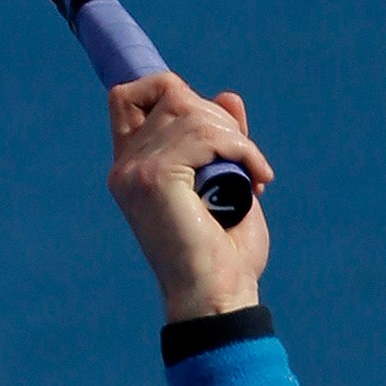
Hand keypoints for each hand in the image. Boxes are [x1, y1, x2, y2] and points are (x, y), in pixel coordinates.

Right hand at [107, 73, 275, 322]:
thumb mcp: (228, 183)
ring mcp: (135, 170)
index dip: (171, 90)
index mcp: (132, 166)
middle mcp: (125, 165)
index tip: (218, 126)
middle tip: (248, 163)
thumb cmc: (224, 251)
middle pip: (172, 95)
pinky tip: (260, 180)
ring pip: (193, 111)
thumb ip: (223, 141)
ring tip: (255, 176)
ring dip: (238, 138)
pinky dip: (244, 150)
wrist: (218, 295)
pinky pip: (207, 134)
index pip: (129, 96)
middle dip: (222, 120)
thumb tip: (228, 96)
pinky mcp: (155, 177)